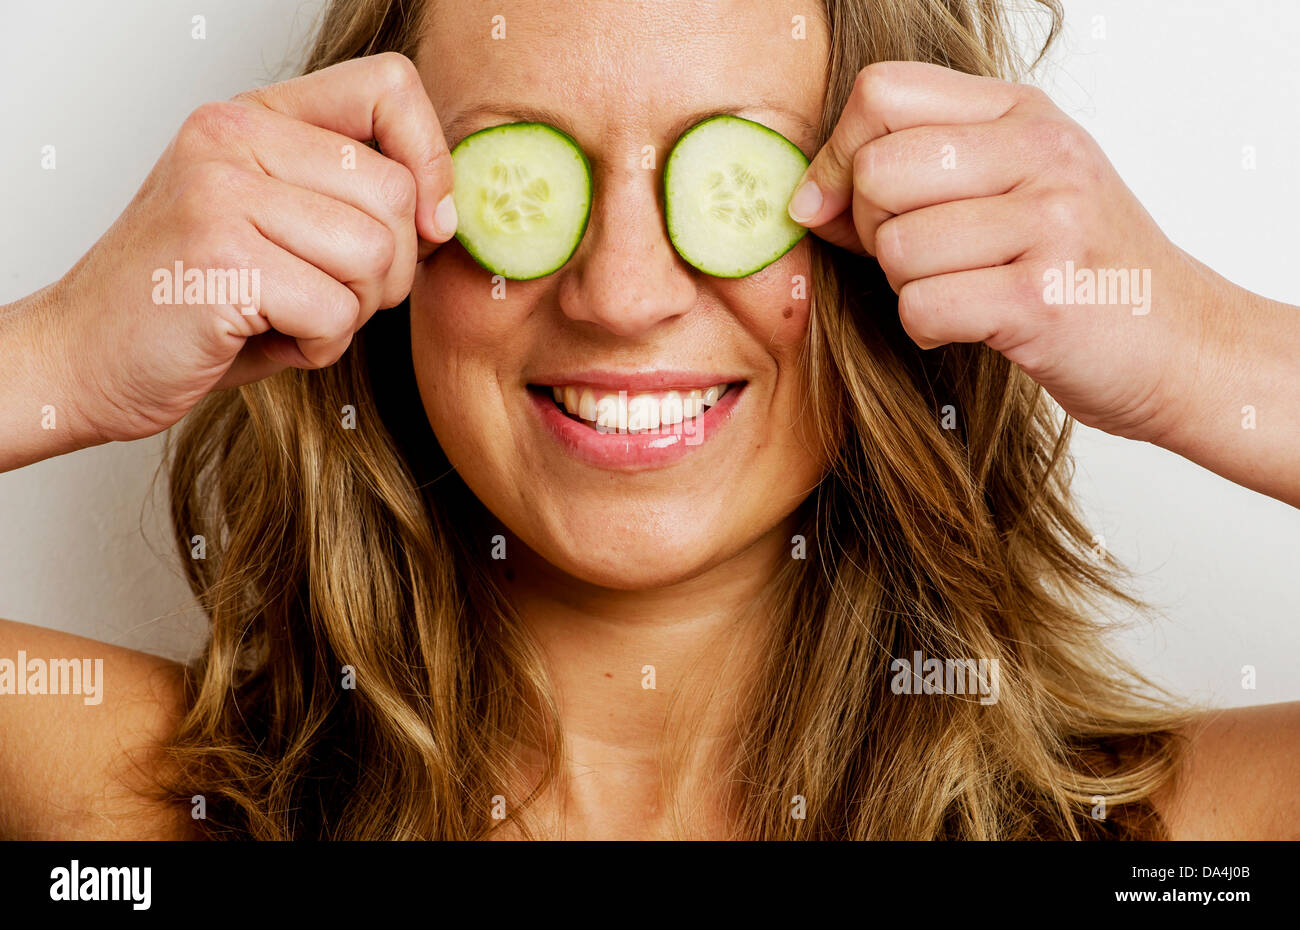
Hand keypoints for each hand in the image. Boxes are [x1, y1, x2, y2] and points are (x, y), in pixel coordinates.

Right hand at [34, 52, 455, 446]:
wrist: (84, 355)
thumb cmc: (193, 299)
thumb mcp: (276, 226)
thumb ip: (351, 201)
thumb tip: (446, 212)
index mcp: (254, 117)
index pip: (389, 86)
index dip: (431, 161)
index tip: (426, 222)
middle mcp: (234, 137)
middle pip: (396, 193)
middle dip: (389, 270)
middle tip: (329, 294)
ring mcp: (221, 192)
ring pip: (375, 255)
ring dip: (352, 312)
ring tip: (290, 315)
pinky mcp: (220, 258)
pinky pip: (336, 312)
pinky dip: (319, 345)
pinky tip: (264, 337)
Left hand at [787, 60, 1222, 446]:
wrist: (1179, 342)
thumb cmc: (1081, 268)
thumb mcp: (1014, 188)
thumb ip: (917, 175)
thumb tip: (807, 196)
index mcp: (1024, 114)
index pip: (882, 93)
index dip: (837, 154)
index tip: (835, 202)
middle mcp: (1042, 154)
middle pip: (877, 172)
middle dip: (871, 230)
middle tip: (919, 258)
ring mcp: (1050, 223)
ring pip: (896, 248)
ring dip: (907, 286)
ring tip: (962, 291)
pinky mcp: (1043, 299)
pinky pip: (921, 306)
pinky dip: (928, 328)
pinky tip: (970, 325)